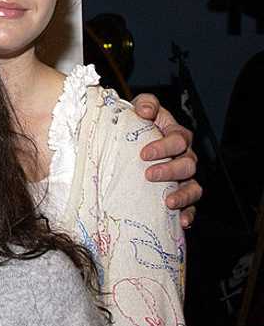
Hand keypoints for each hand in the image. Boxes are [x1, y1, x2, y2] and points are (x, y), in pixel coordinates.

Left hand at [132, 92, 200, 227]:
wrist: (132, 139)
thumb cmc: (138, 123)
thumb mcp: (141, 108)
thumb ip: (145, 104)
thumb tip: (145, 111)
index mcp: (176, 135)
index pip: (178, 139)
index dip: (163, 147)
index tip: (143, 153)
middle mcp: (184, 156)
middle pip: (188, 164)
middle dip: (169, 170)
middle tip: (149, 175)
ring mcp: (184, 177)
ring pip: (193, 187)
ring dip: (182, 195)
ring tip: (168, 201)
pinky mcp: (181, 194)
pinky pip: (191, 206)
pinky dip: (188, 214)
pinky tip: (182, 221)